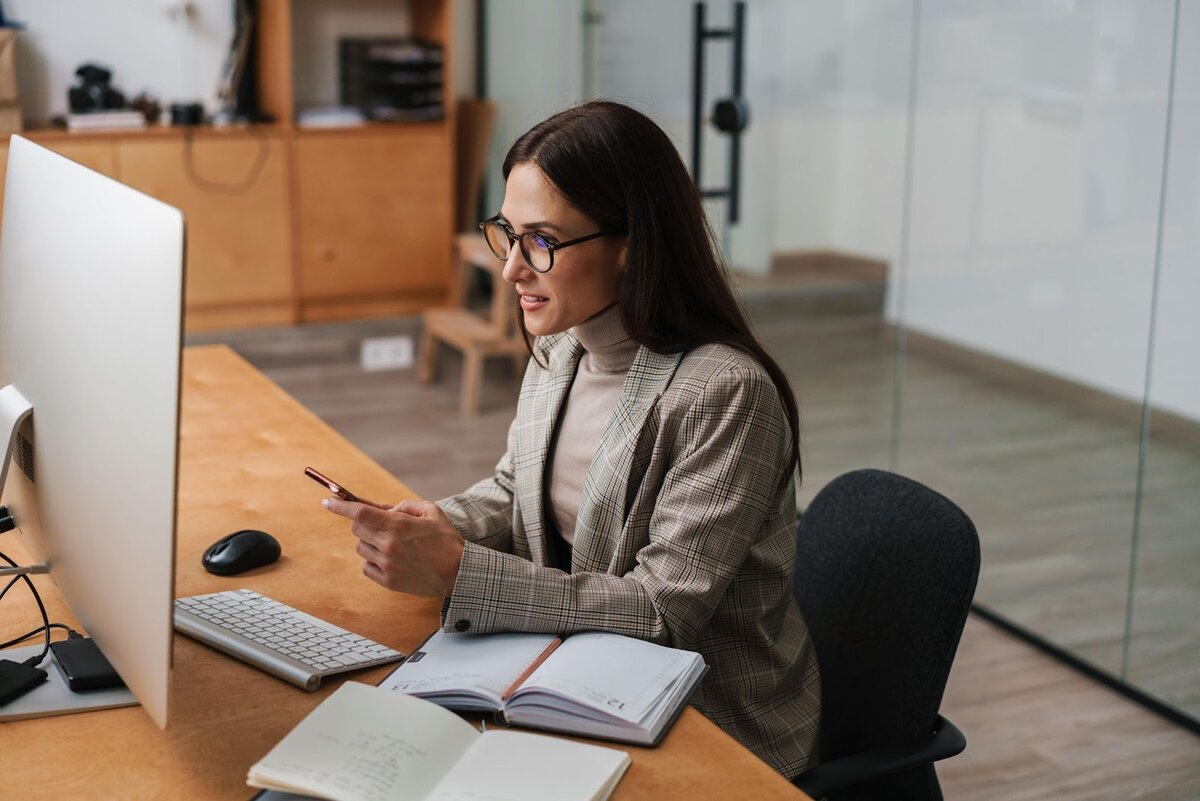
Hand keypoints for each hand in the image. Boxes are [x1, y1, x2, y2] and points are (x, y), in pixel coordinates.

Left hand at [322, 497, 463, 597]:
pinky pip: (366, 566)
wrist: (459, 572)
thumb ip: (405, 506)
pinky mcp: (388, 581)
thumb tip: (383, 509)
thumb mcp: (431, 511)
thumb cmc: (446, 539)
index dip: (340, 505)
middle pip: (357, 529)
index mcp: (398, 525)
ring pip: (360, 547)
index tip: (327, 500)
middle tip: (380, 524)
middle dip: (363, 523)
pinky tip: (391, 559)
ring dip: (370, 542)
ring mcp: (387, 565)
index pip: (359, 513)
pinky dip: (373, 560)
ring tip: (392, 544)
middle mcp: (389, 545)